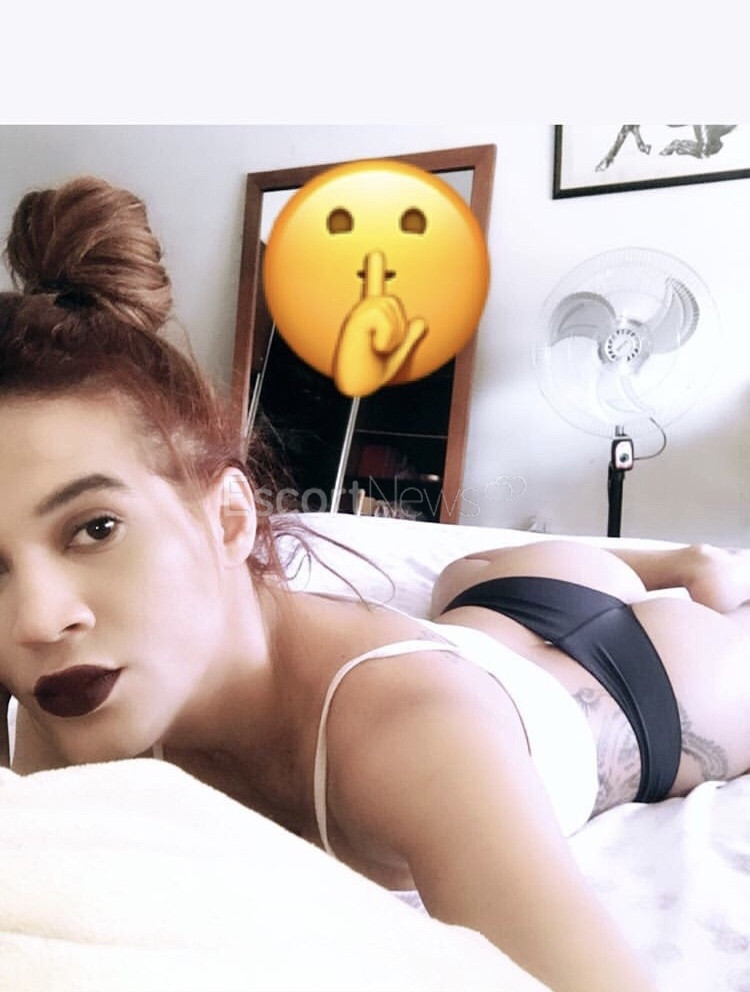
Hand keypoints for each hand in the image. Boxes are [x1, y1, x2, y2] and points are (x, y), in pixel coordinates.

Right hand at [334, 251, 426, 396]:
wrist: (355, 387)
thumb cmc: (367, 375)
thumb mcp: (396, 356)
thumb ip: (409, 337)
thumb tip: (421, 322)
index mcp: (369, 319)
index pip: (374, 287)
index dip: (375, 269)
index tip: (375, 253)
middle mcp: (361, 313)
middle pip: (394, 302)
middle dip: (397, 326)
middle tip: (382, 346)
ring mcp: (357, 314)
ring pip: (392, 309)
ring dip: (392, 335)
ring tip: (377, 347)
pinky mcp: (356, 319)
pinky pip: (386, 319)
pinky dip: (386, 338)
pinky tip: (373, 346)